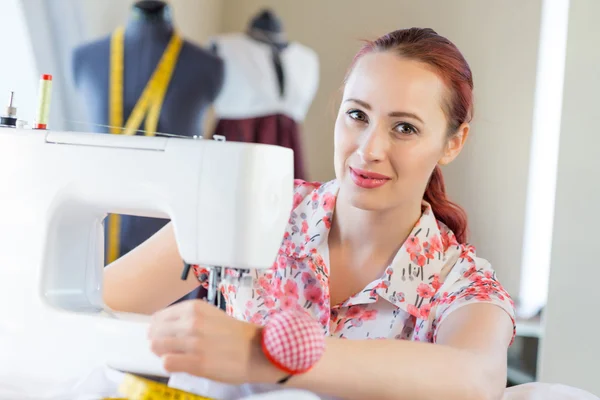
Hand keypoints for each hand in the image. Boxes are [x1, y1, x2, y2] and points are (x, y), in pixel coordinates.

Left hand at [148, 299, 283, 384]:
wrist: (258, 351)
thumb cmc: (237, 336)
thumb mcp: (212, 315)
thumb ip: (190, 318)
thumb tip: (166, 327)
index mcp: (195, 308)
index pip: (160, 317)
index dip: (158, 328)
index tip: (162, 335)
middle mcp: (192, 322)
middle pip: (155, 332)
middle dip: (158, 340)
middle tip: (168, 348)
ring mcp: (193, 342)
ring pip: (157, 346)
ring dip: (163, 352)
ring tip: (176, 356)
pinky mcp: (196, 362)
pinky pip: (167, 362)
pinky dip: (170, 364)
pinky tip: (181, 364)